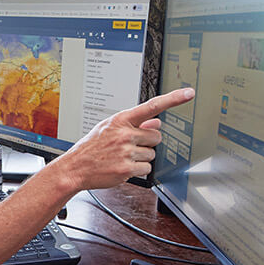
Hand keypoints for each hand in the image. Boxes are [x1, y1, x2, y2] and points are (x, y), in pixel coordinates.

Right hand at [57, 87, 194, 190]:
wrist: (75, 168)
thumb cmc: (91, 148)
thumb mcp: (109, 128)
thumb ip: (134, 125)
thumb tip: (156, 123)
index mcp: (121, 120)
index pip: (152, 106)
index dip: (173, 99)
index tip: (189, 93)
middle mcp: (125, 134)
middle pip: (156, 137)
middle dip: (148, 143)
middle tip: (132, 147)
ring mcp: (126, 151)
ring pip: (152, 155)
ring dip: (142, 159)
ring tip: (123, 158)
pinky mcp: (127, 169)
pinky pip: (146, 170)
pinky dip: (138, 171)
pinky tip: (123, 168)